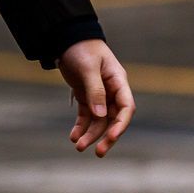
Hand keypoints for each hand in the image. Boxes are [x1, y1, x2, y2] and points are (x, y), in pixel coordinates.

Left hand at [57, 40, 134, 157]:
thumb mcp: (88, 68)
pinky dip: (80, 127)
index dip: (121, 125)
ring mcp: (99, 96)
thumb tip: (101, 115)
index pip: (126, 108)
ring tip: (77, 146)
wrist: (67, 39)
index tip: (112, 137)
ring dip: (90, 134)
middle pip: (114, 119)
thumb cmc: (82, 49)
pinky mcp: (86, 97)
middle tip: (99, 153)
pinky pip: (86, 116)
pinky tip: (73, 136)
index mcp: (118, 82)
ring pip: (99, 121)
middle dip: (106, 136)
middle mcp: (112, 91)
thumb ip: (95, 90)